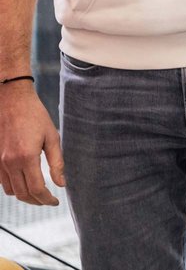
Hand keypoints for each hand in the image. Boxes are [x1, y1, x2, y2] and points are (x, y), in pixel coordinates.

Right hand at [0, 83, 64, 204]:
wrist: (12, 101)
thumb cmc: (34, 115)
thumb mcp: (52, 136)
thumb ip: (57, 162)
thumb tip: (62, 183)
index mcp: (26, 157)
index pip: (36, 189)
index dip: (47, 199)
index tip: (55, 201)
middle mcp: (10, 163)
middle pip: (22, 194)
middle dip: (37, 201)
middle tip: (49, 201)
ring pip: (11, 191)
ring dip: (24, 196)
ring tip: (39, 193)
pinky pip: (2, 182)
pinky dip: (14, 187)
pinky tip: (25, 182)